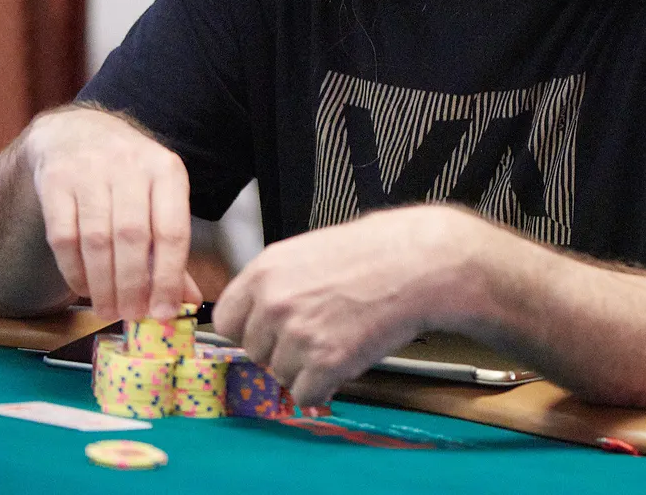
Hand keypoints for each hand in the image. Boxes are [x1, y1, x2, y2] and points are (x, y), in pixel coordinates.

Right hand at [23, 106, 201, 319]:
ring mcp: (89, 170)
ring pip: (97, 240)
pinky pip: (63, 237)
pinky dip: (74, 270)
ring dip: (103, 284)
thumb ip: (170, 247)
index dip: (169, 277)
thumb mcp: (158, 197)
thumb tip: (186, 300)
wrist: (74, 133)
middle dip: (132, 285)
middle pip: (132, 238)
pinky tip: (83, 288)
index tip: (163, 312)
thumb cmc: (127, 176)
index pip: (172, 230)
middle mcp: (130, 164)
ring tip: (108, 311)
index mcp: (166, 170)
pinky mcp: (54, 180)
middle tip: (130, 316)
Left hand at [211, 204, 477, 407]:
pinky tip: (345, 361)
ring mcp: (297, 334)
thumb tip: (259, 314)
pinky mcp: (325, 362)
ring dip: (306, 369)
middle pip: (254, 352)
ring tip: (339, 340)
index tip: (268, 333)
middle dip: (280, 350)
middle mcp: (273, 303)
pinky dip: (324, 387)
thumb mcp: (310, 251)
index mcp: (265, 270)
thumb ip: (278, 283)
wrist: (419, 263)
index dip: (250, 330)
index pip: (226, 321)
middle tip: (317, 333)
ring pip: (280, 375)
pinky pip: (306, 394)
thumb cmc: (376, 251)